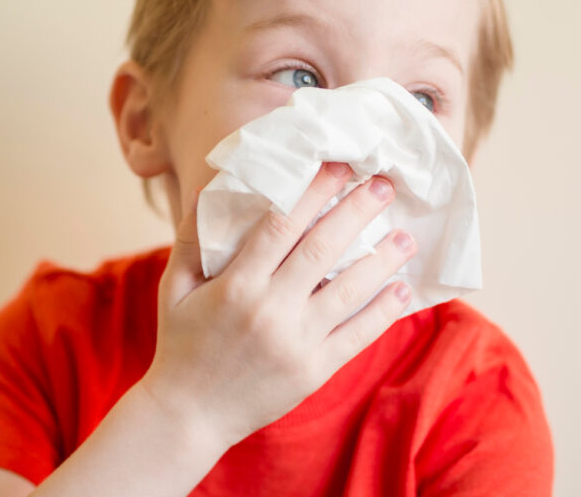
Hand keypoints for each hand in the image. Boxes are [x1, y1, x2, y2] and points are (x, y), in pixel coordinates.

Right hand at [142, 162, 417, 448]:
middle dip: (356, 212)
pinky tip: (402, 289)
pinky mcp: (314, 370)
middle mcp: (270, 310)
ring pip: (349, 291)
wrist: (188, 415)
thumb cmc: (181, 344)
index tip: (338, 166)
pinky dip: (383, 312)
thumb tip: (207, 189)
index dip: (313, 191)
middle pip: (322, 249)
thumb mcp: (174, 288)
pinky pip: (357, 336)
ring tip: (406, 235)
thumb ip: (190, 240)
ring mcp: (297, 342)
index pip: (282, 226)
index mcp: (236, 285)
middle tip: (384, 185)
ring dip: (382, 260)